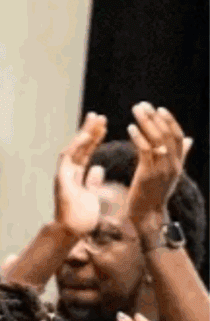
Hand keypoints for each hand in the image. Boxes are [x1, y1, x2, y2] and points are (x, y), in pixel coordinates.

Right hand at [52, 113, 106, 236]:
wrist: (71, 232)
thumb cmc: (82, 218)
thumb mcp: (92, 195)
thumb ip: (93, 181)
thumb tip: (98, 169)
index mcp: (77, 176)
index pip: (86, 153)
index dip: (94, 139)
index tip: (103, 126)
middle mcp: (69, 173)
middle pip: (79, 148)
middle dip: (89, 131)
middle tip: (98, 116)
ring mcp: (64, 175)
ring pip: (74, 149)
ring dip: (84, 133)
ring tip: (95, 119)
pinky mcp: (62, 179)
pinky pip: (68, 159)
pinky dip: (77, 146)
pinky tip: (87, 135)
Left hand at [124, 102, 192, 236]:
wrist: (147, 215)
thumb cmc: (154, 193)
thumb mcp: (170, 173)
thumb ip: (179, 155)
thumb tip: (189, 139)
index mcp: (177, 163)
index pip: (177, 136)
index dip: (169, 121)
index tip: (159, 108)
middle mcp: (172, 165)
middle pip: (167, 135)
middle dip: (155, 118)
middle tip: (143, 105)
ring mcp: (162, 169)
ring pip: (157, 140)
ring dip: (146, 123)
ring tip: (136, 110)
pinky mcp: (148, 175)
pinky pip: (145, 152)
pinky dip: (139, 138)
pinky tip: (130, 128)